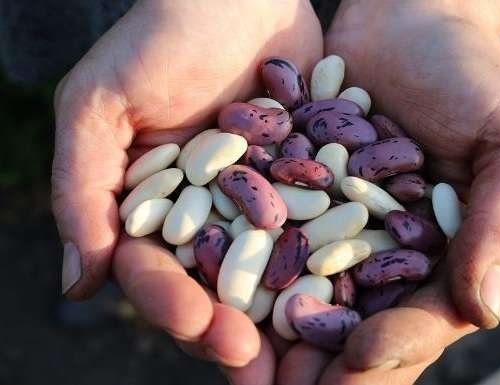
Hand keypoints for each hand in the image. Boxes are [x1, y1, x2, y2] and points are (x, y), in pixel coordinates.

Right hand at [52, 0, 321, 379]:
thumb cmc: (159, 37)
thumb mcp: (100, 104)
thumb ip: (82, 189)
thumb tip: (77, 283)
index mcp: (153, 207)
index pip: (155, 272)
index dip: (173, 303)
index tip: (200, 326)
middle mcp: (207, 213)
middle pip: (215, 285)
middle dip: (232, 326)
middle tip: (254, 361)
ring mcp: (261, 200)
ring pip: (270, 270)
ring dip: (284, 311)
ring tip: (305, 342)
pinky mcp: (307, 180)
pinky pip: (320, 226)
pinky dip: (333, 258)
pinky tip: (352, 292)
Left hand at [275, 0, 499, 382]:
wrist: (409, 18)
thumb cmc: (473, 72)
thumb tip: (484, 310)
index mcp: (443, 254)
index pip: (420, 320)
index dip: (393, 346)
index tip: (358, 359)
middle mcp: (383, 252)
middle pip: (354, 323)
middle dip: (321, 361)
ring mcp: (333, 226)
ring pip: (303, 292)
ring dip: (274, 329)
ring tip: (240, 352)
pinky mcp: (291, 192)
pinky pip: (266, 234)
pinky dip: (243, 259)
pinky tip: (214, 283)